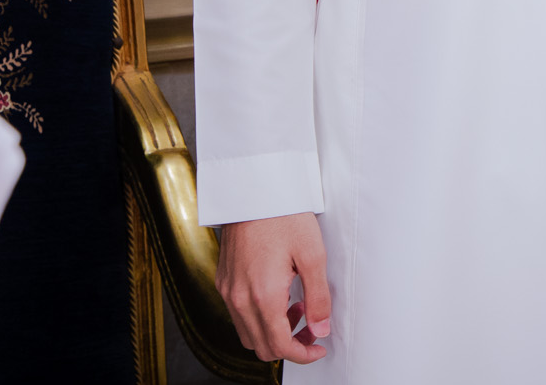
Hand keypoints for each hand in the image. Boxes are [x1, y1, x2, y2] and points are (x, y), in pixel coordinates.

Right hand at [216, 212, 330, 363]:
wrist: (254, 190)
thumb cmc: (285, 216)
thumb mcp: (313, 255)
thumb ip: (318, 298)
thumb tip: (321, 329)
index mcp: (262, 295)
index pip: (279, 346)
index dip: (302, 354)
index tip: (319, 348)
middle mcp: (238, 298)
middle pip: (260, 346)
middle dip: (289, 346)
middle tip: (312, 330)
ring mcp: (227, 290)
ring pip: (248, 333)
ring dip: (273, 332)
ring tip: (297, 308)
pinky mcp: (223, 280)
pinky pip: (238, 314)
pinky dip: (259, 317)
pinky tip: (279, 295)